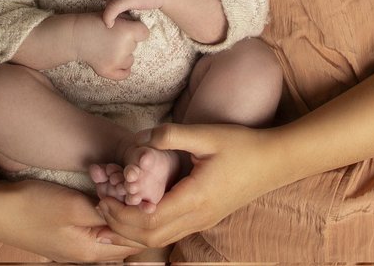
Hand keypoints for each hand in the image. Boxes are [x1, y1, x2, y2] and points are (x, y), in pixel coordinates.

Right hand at [0, 178, 143, 260]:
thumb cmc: (34, 207)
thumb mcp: (74, 205)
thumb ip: (106, 212)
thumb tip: (131, 213)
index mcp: (92, 251)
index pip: (133, 242)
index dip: (141, 218)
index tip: (142, 193)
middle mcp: (86, 254)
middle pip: (122, 239)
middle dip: (130, 214)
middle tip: (129, 188)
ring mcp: (74, 247)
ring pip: (107, 232)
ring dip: (115, 212)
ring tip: (114, 187)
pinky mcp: (65, 237)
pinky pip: (93, 228)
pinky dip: (100, 212)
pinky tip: (97, 194)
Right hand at [74, 12, 149, 80]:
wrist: (74, 34)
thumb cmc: (93, 21)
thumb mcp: (113, 15)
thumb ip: (128, 22)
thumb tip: (139, 29)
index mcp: (129, 32)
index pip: (144, 33)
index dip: (137, 31)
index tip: (128, 29)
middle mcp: (125, 47)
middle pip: (135, 46)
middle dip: (127, 42)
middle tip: (112, 37)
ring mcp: (117, 61)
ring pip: (130, 59)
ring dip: (123, 55)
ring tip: (108, 47)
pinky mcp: (108, 71)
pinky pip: (125, 73)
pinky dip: (122, 70)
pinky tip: (115, 62)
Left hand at [94, 122, 277, 247]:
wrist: (276, 161)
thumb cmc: (243, 145)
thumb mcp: (206, 134)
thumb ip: (171, 135)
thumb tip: (140, 139)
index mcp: (195, 199)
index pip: (148, 219)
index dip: (120, 213)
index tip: (101, 197)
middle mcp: (198, 217)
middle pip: (150, 236)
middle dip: (119, 226)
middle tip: (97, 207)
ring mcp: (203, 220)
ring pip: (160, 239)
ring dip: (131, 231)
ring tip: (108, 217)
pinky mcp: (205, 217)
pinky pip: (170, 232)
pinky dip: (146, 229)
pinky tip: (134, 218)